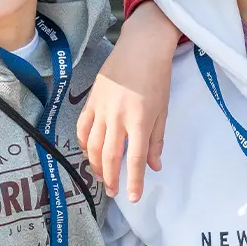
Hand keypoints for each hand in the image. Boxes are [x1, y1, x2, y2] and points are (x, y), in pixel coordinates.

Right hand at [79, 5, 180, 201]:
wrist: (142, 47)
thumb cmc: (157, 77)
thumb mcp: (163, 110)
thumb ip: (156, 140)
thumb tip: (154, 166)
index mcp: (140, 120)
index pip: (135, 158)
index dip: (134, 181)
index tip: (133, 198)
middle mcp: (118, 117)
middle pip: (110, 156)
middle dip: (110, 178)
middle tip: (112, 192)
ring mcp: (102, 108)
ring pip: (94, 145)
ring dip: (96, 165)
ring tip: (101, 177)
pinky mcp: (91, 100)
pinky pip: (83, 128)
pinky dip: (85, 144)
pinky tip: (89, 153)